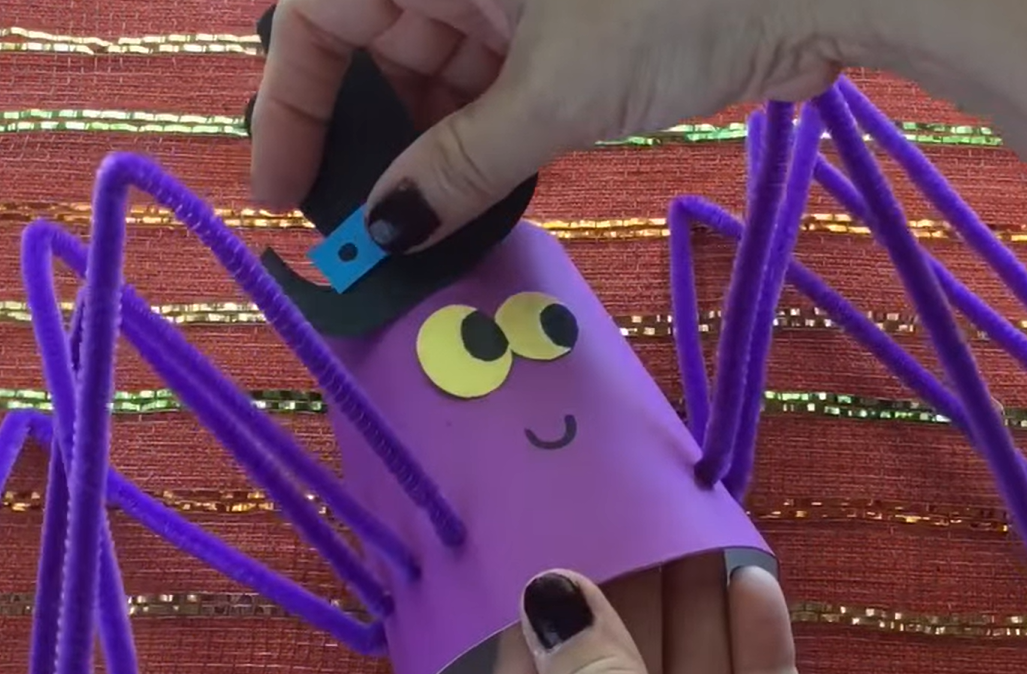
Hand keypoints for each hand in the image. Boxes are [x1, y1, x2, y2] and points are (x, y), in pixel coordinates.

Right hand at [250, 0, 872, 245]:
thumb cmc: (680, 3)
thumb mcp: (553, 92)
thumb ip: (460, 165)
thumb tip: (387, 231)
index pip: (317, 16)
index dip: (291, 107)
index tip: (284, 195)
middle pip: (374, 51)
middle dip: (361, 143)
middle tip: (354, 230)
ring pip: (433, 80)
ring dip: (422, 158)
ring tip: (411, 235)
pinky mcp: (559, 35)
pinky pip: (489, 95)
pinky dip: (476, 150)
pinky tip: (464, 205)